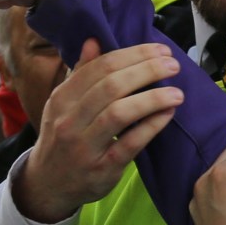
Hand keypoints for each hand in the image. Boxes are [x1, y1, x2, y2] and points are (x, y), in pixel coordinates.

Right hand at [13, 39, 181, 223]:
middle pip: (110, 87)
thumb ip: (80, 74)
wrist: (48, 183)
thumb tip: (94, 41)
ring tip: (177, 92)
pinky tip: (168, 114)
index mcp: (62, 98)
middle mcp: (70, 119)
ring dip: (152, 99)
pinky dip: (151, 127)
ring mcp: (84, 146)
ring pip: (119, 113)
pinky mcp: (102, 168)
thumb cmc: (63, 137)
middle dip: (146, 71)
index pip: (99, 67)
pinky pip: (130, 144)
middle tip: (173, 65)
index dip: (133, 55)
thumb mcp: (63, 104)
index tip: (160, 50)